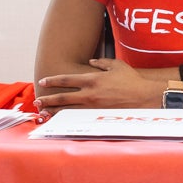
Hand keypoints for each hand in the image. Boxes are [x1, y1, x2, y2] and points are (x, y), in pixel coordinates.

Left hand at [35, 58, 163, 109]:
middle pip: (63, 97)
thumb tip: (91, 61)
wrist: (144, 97)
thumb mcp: (116, 66)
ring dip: (55, 111)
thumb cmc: (132, 80)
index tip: (43, 82)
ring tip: (44, 113)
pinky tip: (61, 121)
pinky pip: (80, 118)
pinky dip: (68, 119)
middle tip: (38, 101)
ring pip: (69, 110)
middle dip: (48, 99)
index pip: (67, 79)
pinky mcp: (99, 116)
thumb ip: (101, 63)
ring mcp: (94, 107)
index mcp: (92, 79)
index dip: (53, 81)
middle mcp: (90, 94)